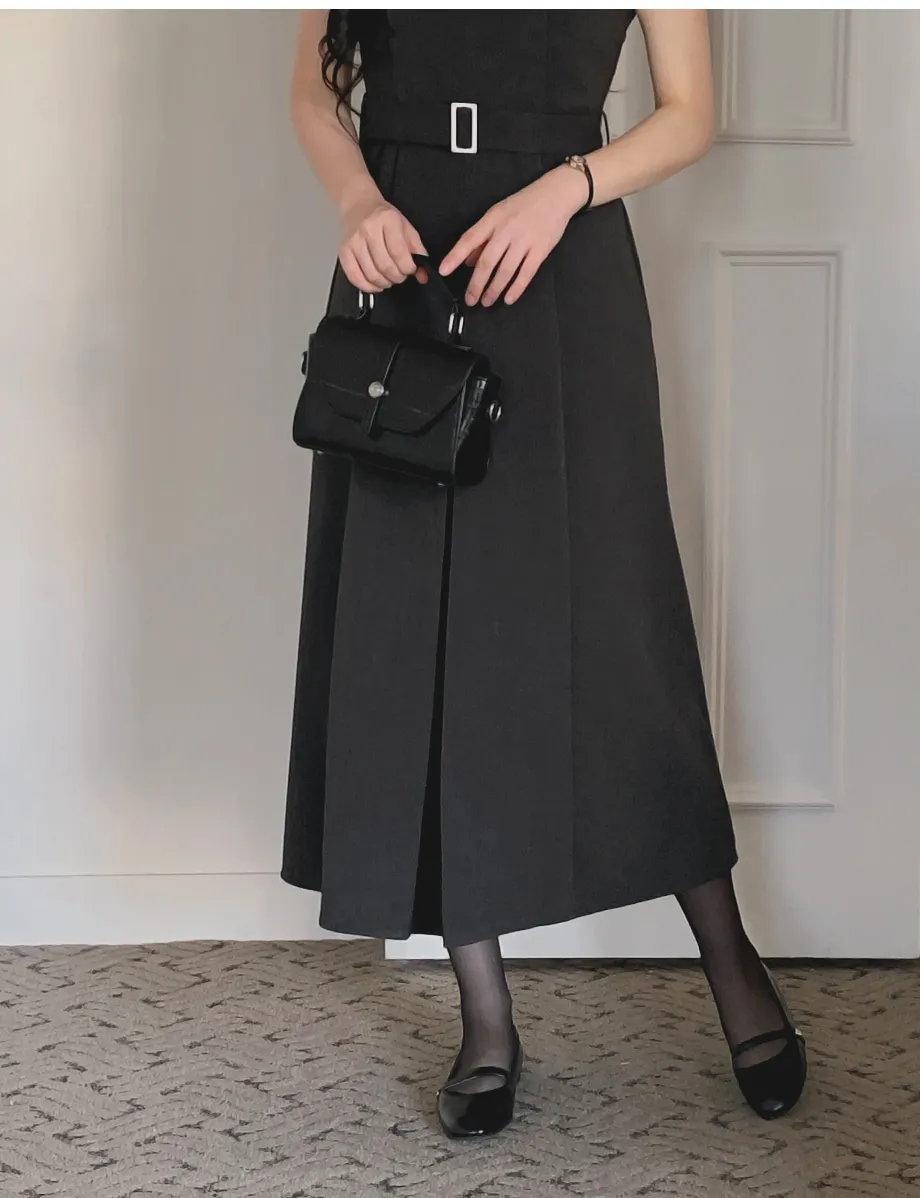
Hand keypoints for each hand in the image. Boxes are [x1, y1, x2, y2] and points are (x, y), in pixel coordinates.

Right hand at [339, 189, 429, 291]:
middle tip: (400, 275)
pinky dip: (367, 286)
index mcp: (387, 220)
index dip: (407, 268)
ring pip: (371, 274)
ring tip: (388, 279)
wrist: (358, 204)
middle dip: (397, 277)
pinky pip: (355, 277)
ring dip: (384, 283)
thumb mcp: (405, 227)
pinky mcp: (343, 251)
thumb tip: (423, 275)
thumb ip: (417, 251)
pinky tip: (375, 284)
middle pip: (385, 266)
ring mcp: (354, 241)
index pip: (399, 253)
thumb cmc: (382, 217)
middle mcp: (368, 229)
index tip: (410, 270)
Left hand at [437, 164, 589, 305]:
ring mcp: (525, 240)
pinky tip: (508, 299)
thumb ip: (483, 237)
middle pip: (487, 261)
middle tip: (470, 299)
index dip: (455, 256)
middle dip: (476, 284)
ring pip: (505, 270)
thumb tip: (468, 261)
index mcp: (493, 219)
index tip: (444, 271)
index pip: (469, 239)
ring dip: (494, 289)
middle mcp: (507, 229)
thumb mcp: (499, 213)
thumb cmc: (524, 204)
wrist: (556, 194)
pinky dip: (516, 288)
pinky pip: (526, 273)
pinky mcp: (541, 249)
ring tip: (486, 301)